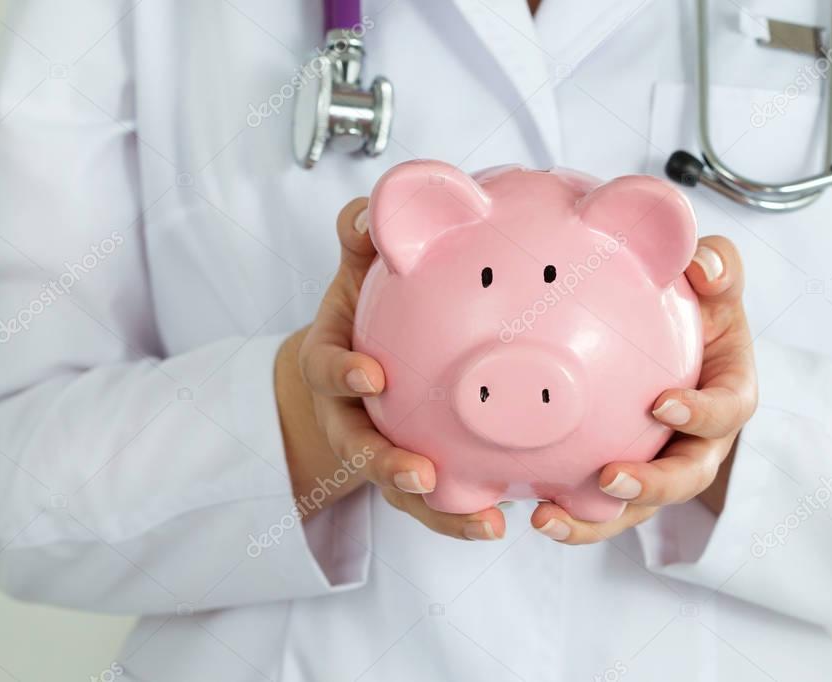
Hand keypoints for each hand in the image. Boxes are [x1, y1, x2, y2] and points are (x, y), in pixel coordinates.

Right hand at [275, 198, 506, 539]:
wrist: (355, 372)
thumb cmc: (363, 319)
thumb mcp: (355, 278)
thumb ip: (361, 244)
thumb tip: (367, 209)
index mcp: (336, 368)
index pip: (329, 371)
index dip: (344, 374)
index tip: (370, 375)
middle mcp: (353, 419)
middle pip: (361, 450)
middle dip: (386, 466)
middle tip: (420, 474)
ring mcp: (382, 453)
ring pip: (403, 490)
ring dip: (438, 511)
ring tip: (484, 523)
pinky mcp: (415, 478)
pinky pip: (439, 505)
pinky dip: (464, 519)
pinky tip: (503, 524)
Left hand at [530, 236, 756, 543]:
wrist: (669, 333)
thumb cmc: (696, 304)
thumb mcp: (713, 278)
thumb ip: (718, 267)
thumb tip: (702, 266)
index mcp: (729, 393)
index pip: (728, 410)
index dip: (703, 413)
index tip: (662, 402)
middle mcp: (700, 441)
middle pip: (687, 478)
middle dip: (652, 486)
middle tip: (608, 477)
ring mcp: (662, 465)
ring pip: (639, 506)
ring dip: (597, 519)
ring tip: (548, 518)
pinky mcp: (625, 478)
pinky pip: (601, 507)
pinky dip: (571, 514)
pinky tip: (530, 510)